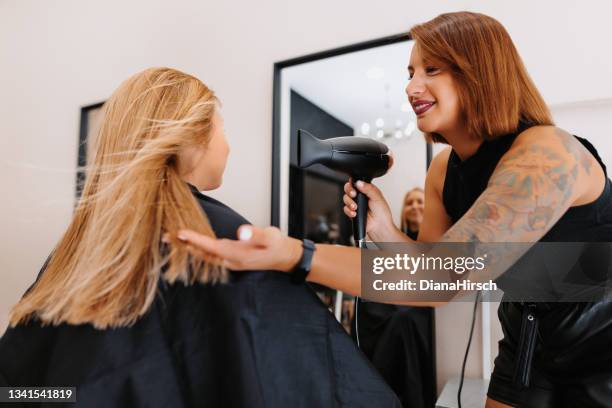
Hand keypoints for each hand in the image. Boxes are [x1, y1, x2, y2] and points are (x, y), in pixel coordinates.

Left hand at [170, 225, 303, 272]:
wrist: (284, 257)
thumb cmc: (277, 245)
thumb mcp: (270, 237)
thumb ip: (256, 234)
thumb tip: (241, 232)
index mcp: (238, 254)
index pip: (211, 247)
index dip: (196, 240)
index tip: (180, 233)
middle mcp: (230, 261)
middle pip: (202, 254)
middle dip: (184, 246)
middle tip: (165, 236)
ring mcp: (230, 262)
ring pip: (204, 256)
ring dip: (188, 248)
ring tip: (172, 240)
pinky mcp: (231, 259)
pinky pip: (209, 256)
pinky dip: (197, 250)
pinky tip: (190, 245)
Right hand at [343, 178, 398, 241]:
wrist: (379, 227)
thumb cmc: (382, 213)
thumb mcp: (377, 198)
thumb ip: (368, 189)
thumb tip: (359, 183)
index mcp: (367, 190)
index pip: (356, 182)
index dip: (353, 183)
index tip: (355, 187)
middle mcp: (360, 196)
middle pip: (348, 189)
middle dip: (349, 191)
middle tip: (353, 195)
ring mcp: (356, 204)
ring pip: (345, 199)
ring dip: (349, 202)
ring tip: (355, 207)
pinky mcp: (352, 212)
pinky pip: (345, 209)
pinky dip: (348, 211)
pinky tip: (354, 213)